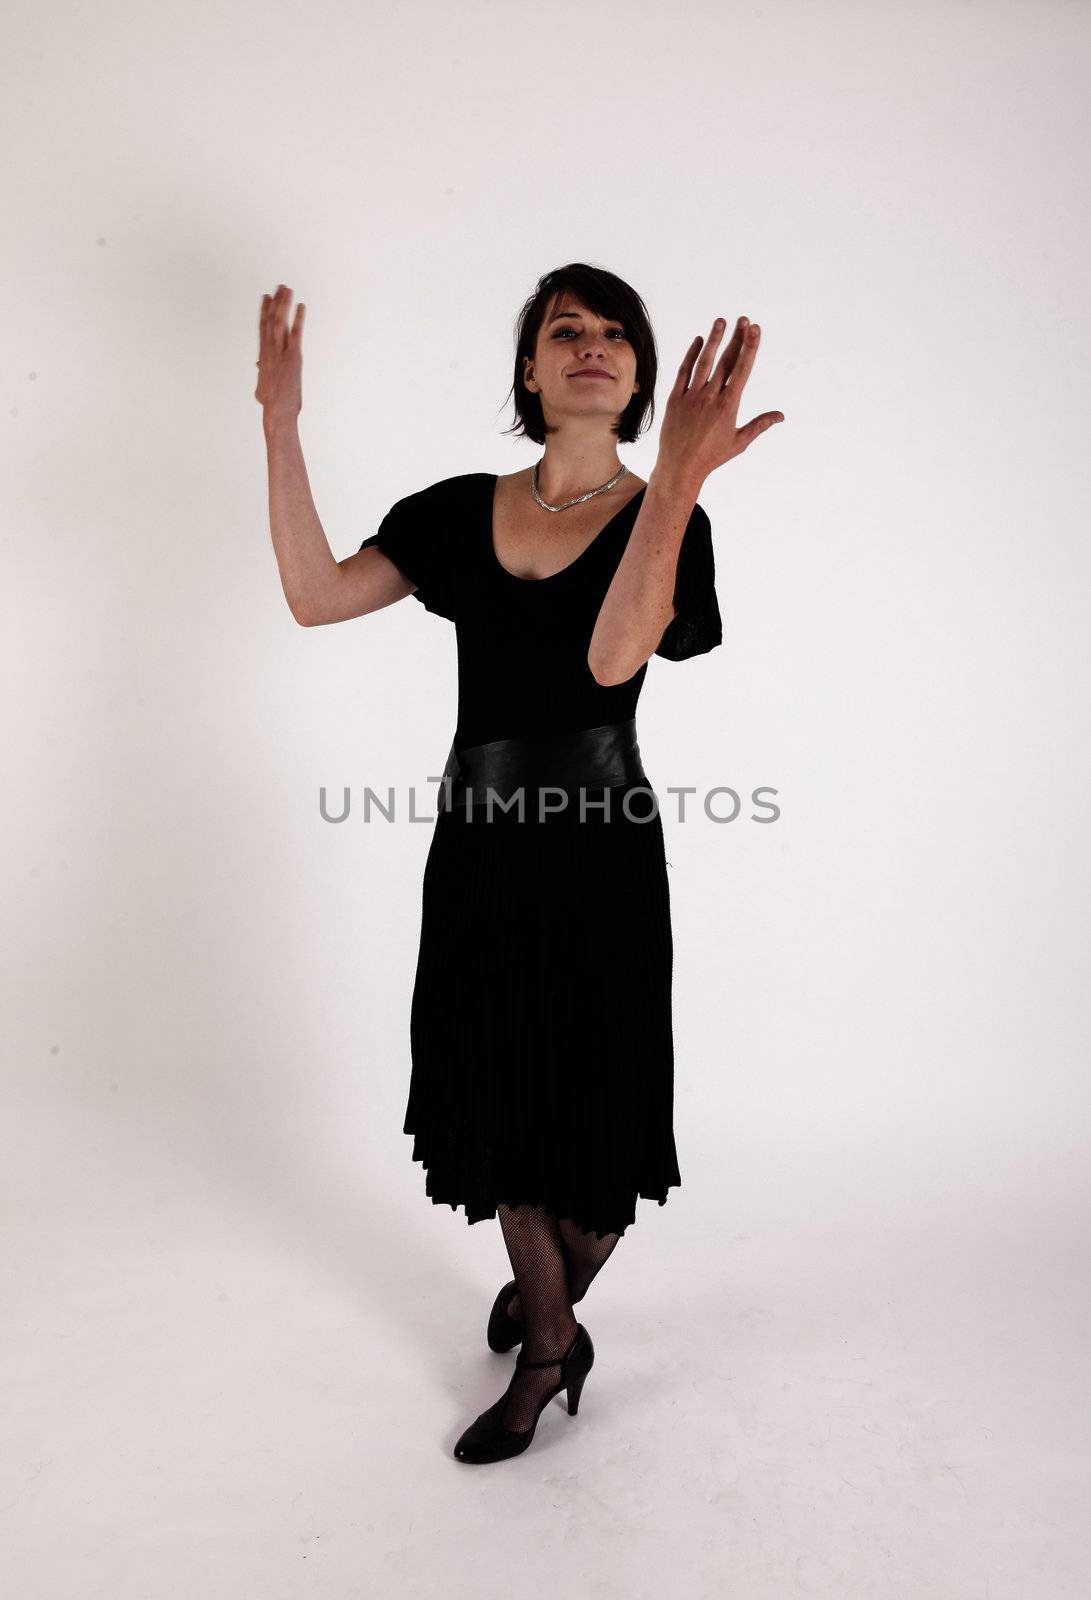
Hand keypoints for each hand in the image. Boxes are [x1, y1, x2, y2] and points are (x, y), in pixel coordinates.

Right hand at [255, 284, 304, 424]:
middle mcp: (269, 350)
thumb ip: (261, 373)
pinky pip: (295, 333)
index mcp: (263, 356)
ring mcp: (280, 353)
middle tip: (279, 286)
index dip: (264, 311)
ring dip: (283, 304)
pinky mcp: (292, 357)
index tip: (265, 297)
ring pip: (279, 322)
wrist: (277, 411)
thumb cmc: (270, 404)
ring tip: (287, 289)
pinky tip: (301, 306)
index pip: (262, 328)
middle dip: (275, 302)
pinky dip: (298, 319)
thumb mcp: (262, 386)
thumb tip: (258, 366)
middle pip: (270, 320)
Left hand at [656, 315, 783, 489]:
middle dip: (736, 339)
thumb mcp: (739, 442)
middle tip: (743, 319)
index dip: (749, 347)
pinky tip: (698, 340)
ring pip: (704, 362)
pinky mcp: (675, 399)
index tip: (755, 329)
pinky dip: (691, 355)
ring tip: (721, 321)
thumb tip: (781, 415)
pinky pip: (684, 372)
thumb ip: (760, 425)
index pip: (742, 369)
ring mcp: (691, 396)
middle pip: (725, 361)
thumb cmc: (712, 456)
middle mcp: (710, 397)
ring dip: (713, 340)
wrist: (680, 467)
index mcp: (728, 405)